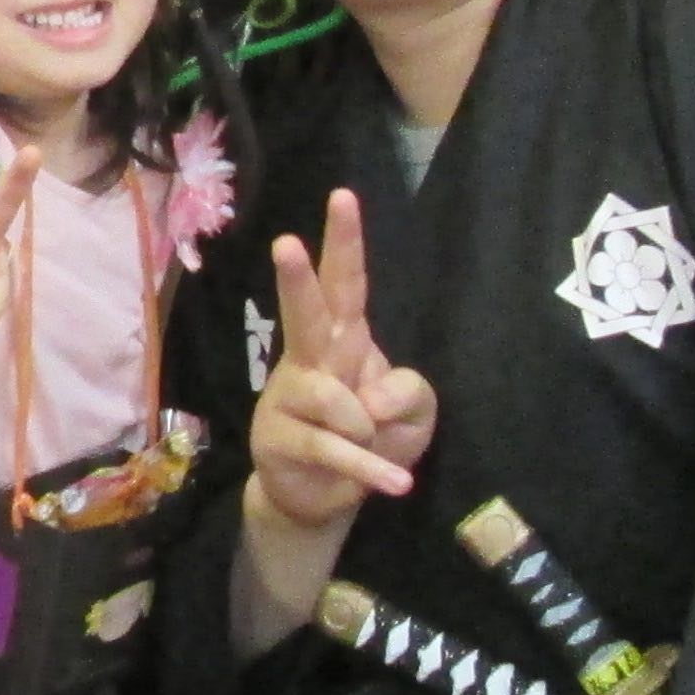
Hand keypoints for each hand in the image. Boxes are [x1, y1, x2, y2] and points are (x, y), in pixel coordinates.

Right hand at [248, 188, 437, 537]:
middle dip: (297, 279)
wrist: (324, 497)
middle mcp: (308, 358)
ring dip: (366, 432)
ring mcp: (287, 397)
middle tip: (285, 244)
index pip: (347, 283)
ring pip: (334, 400)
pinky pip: (335, 449)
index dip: (346, 242)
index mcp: (342, 338)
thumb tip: (367, 401)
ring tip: (369, 448)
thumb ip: (408, 390)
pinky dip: (370, 469)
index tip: (343, 196)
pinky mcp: (279, 438)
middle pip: (306, 313)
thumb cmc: (371, 439)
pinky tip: (396, 484)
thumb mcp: (414, 412)